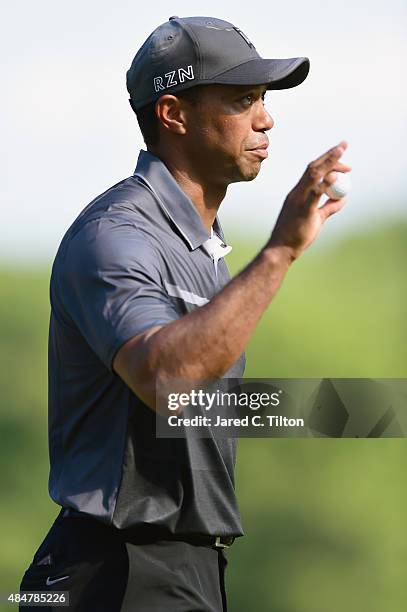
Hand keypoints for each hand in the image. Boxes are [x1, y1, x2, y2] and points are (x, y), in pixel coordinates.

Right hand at [268, 141, 351, 261]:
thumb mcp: (316, 219)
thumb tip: (343, 199)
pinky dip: (325, 183)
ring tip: (342, 155)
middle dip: (330, 155)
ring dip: (330, 163)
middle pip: (314, 168)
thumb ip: (328, 208)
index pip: (312, 170)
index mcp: (297, 193)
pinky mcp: (304, 210)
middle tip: (344, 146)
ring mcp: (299, 200)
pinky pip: (315, 194)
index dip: (326, 160)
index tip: (340, 156)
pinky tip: (335, 177)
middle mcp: (297, 193)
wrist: (281, 249)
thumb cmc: (296, 236)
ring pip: (314, 176)